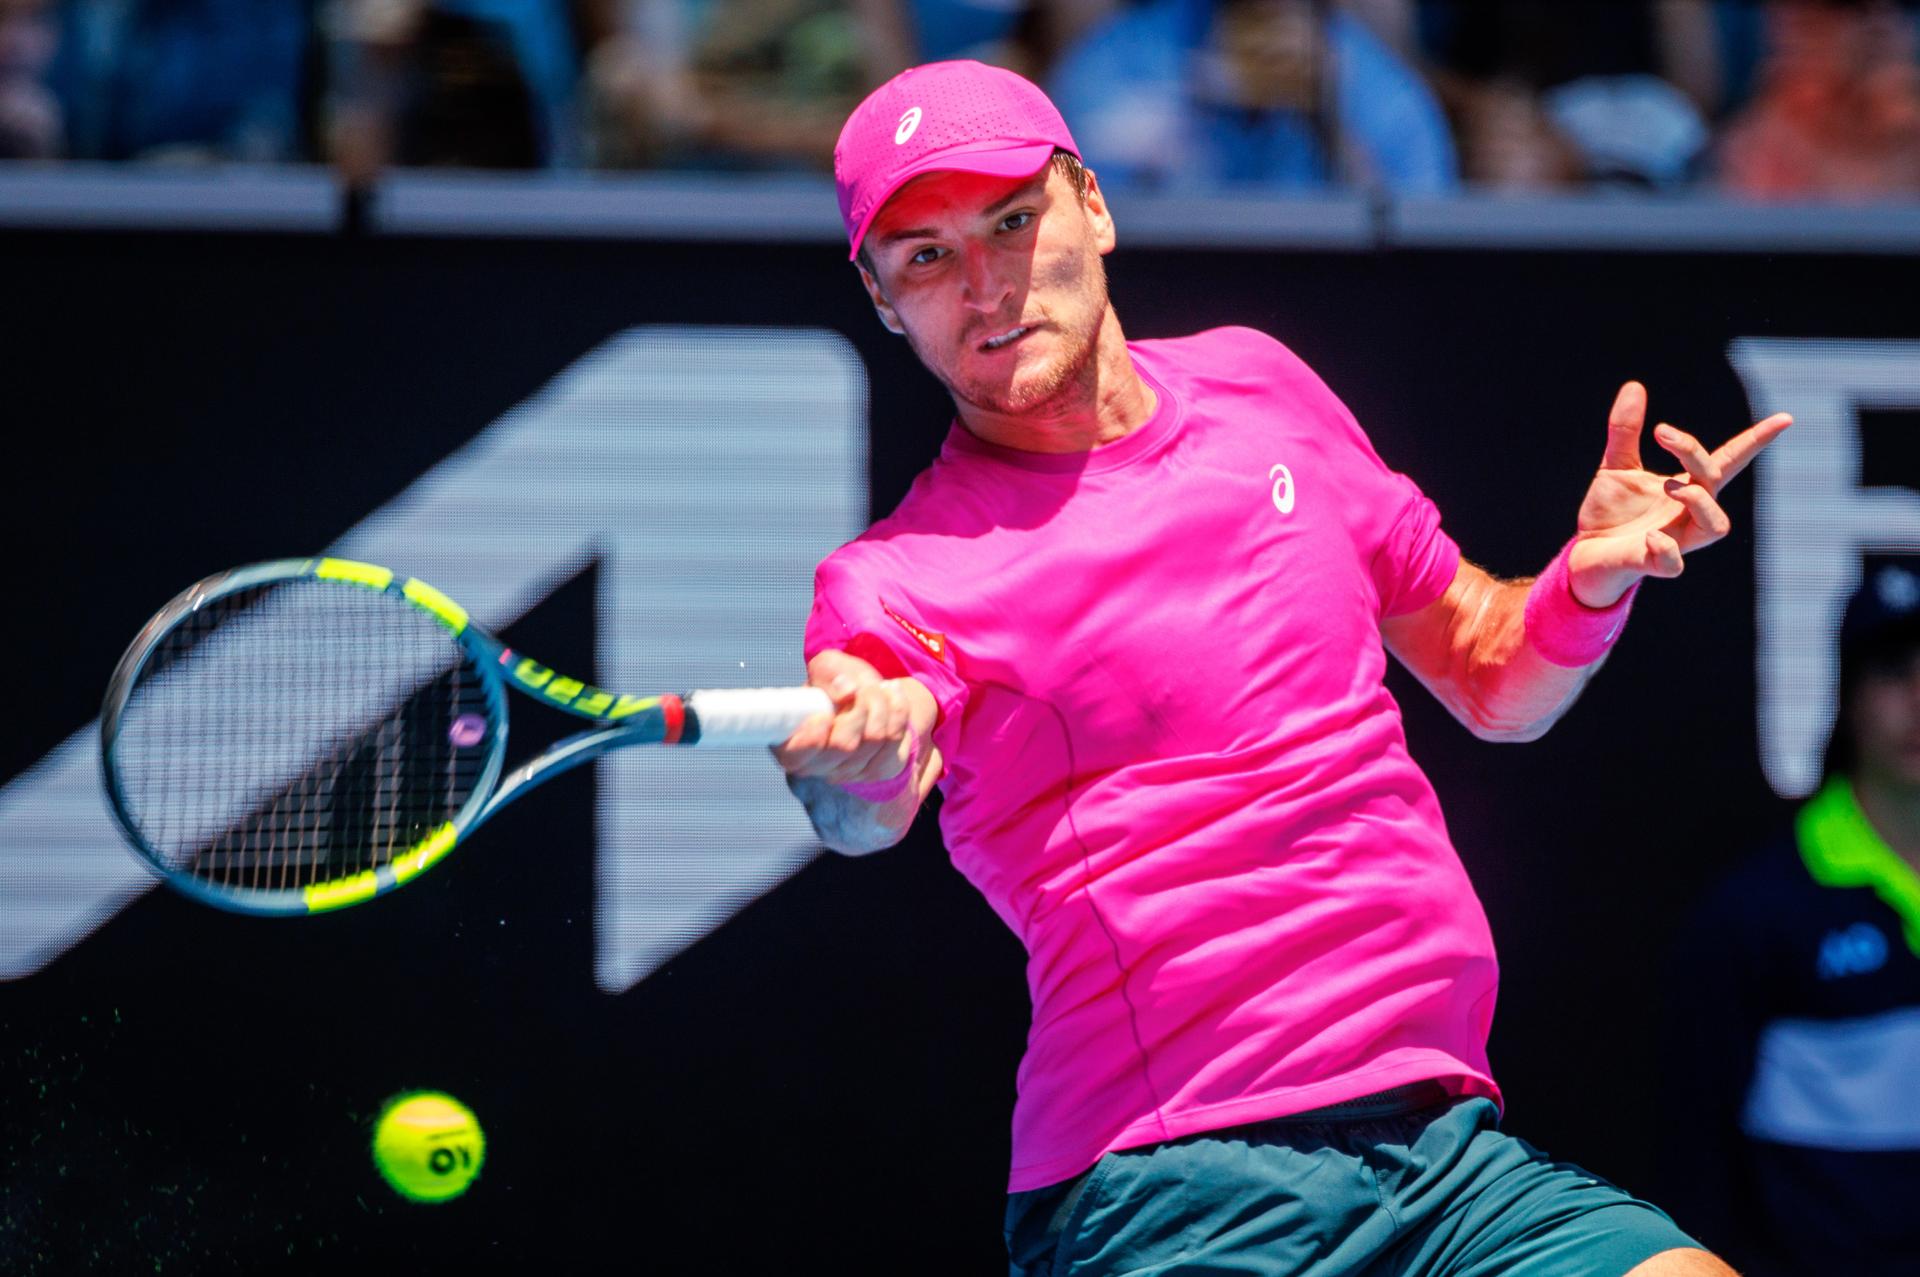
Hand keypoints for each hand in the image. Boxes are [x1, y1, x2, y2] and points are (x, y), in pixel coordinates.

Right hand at [773, 649, 921, 787]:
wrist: (867, 694)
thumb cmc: (836, 683)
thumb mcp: (826, 668)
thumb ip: (829, 675)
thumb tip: (847, 692)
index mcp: (791, 743)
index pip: (796, 755)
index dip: (812, 737)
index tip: (824, 714)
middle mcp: (818, 765)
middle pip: (844, 745)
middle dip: (859, 706)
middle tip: (861, 687)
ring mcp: (849, 772)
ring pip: (874, 739)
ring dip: (880, 704)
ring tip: (876, 687)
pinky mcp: (879, 769)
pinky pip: (895, 739)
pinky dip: (898, 710)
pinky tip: (891, 696)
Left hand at [1567, 381, 1791, 606]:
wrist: (1586, 554)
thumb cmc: (1611, 512)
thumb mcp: (1616, 465)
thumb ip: (1625, 431)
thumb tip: (1634, 386)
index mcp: (1687, 487)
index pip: (1728, 460)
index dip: (1755, 441)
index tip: (1785, 418)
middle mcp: (1689, 513)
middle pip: (1715, 481)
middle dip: (1695, 454)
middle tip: (1661, 433)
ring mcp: (1676, 539)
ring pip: (1716, 527)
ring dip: (1699, 500)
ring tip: (1670, 486)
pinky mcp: (1653, 563)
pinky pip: (1674, 564)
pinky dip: (1666, 548)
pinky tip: (1651, 536)